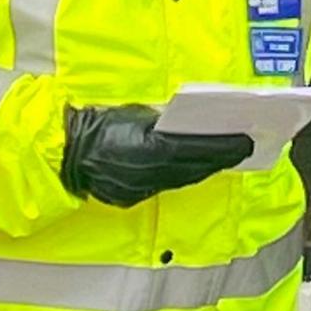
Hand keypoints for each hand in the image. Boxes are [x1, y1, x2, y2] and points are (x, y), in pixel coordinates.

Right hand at [59, 104, 257, 205]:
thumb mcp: (133, 114)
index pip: (197, 149)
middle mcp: (148, 173)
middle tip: (244, 148)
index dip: (224, 147)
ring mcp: (140, 188)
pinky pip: (166, 185)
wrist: (63, 150)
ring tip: (225, 157)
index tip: (247, 141)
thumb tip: (189, 123)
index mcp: (149, 148)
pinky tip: (194, 168)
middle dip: (220, 158)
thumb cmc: (97, 124)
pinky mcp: (132, 196)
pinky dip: (183, 175)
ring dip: (205, 168)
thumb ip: (161, 121)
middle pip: (194, 168)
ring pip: (182, 179)